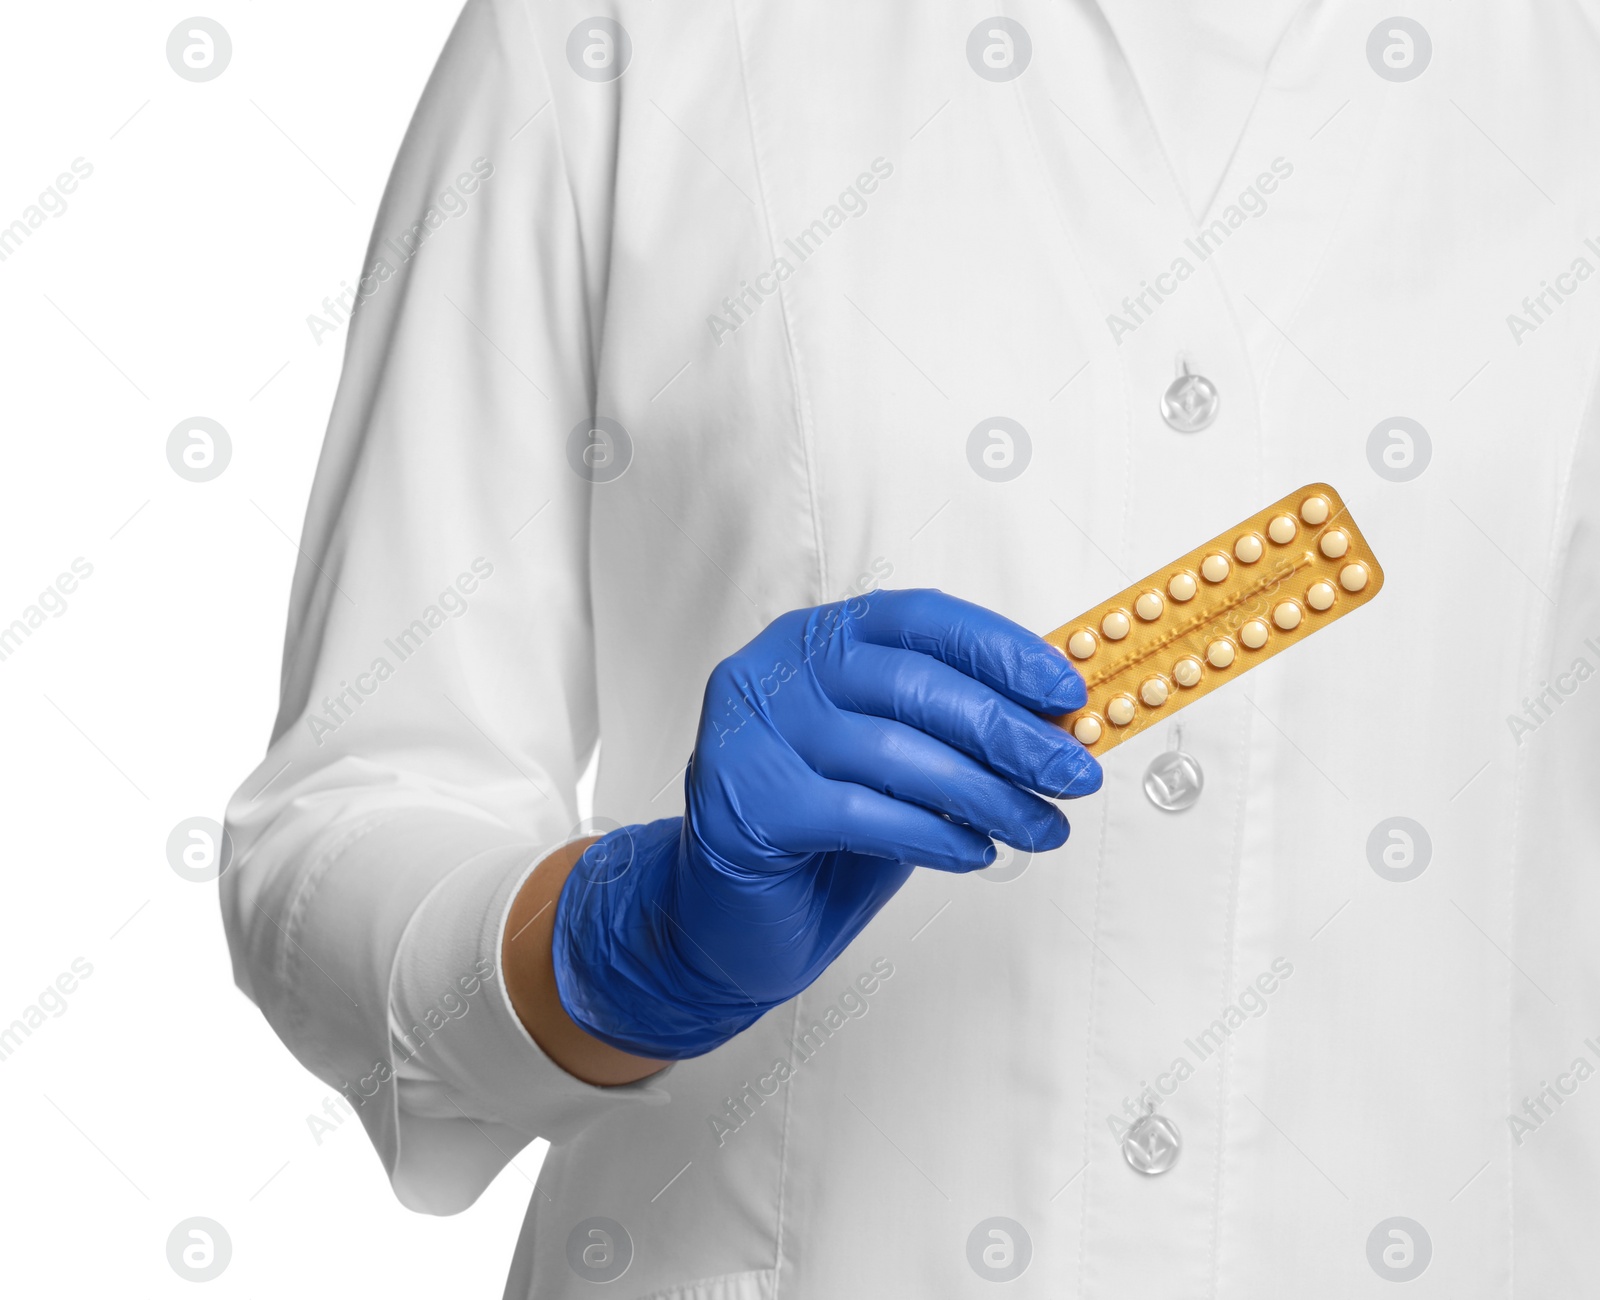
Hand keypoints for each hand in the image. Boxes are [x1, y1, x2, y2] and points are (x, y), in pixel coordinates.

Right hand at [551, 589, 1101, 1058]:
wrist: (724, 918)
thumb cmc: (821, 830)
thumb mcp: (893, 761)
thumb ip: (952, 731)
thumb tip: (1057, 723)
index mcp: (815, 639)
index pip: (920, 619)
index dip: (1001, 651)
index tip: (1067, 692)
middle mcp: (775, 671)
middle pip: (913, 685)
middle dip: (1010, 732)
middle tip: (1074, 774)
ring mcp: (751, 735)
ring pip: (895, 753)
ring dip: (987, 795)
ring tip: (1040, 828)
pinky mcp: (744, 804)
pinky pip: (862, 815)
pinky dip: (933, 836)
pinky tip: (975, 854)